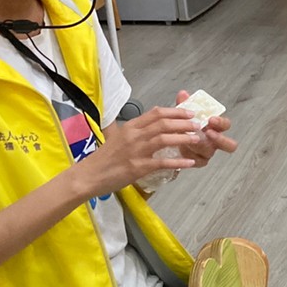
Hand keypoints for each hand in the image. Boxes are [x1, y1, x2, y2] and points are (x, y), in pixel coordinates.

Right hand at [82, 106, 197, 196]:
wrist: (89, 175)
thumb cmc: (104, 158)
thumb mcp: (118, 138)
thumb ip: (134, 131)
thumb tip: (150, 127)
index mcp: (130, 127)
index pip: (155, 113)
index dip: (175, 112)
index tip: (189, 113)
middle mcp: (134, 136)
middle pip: (163, 124)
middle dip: (184, 123)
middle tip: (198, 124)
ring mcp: (136, 151)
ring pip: (164, 139)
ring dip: (183, 138)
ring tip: (197, 139)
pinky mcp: (138, 167)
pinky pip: (162, 163)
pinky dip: (178, 162)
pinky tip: (190, 163)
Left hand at [174, 89, 237, 167]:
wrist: (171, 141)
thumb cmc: (183, 126)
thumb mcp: (183, 114)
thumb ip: (184, 105)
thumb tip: (183, 93)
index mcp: (215, 128)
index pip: (226, 125)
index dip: (221, 122)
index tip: (211, 118)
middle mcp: (215, 141)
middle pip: (230, 145)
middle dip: (220, 139)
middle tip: (209, 132)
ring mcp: (208, 153)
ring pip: (209, 152)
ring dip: (198, 144)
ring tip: (188, 139)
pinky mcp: (199, 162)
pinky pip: (198, 161)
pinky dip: (189, 155)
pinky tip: (181, 150)